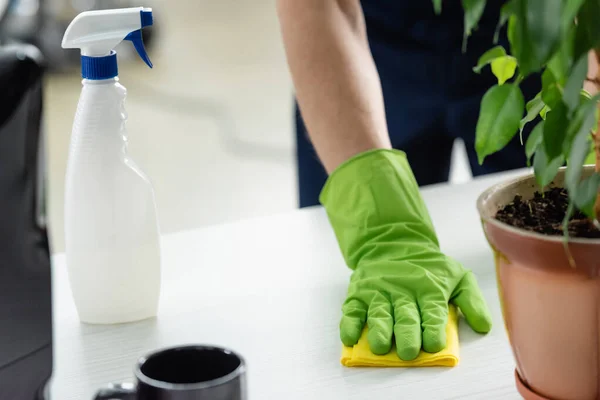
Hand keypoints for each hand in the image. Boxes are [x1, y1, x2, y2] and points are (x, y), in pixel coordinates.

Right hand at [320, 149, 491, 359]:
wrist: (393, 241)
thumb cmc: (428, 266)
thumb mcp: (457, 277)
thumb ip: (471, 301)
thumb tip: (484, 326)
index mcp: (428, 288)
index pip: (431, 311)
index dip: (432, 328)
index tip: (434, 344)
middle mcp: (403, 291)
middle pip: (405, 316)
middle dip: (407, 334)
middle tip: (408, 351)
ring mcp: (379, 292)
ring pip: (379, 314)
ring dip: (379, 330)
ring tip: (380, 346)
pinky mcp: (359, 293)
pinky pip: (352, 310)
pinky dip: (349, 323)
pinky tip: (349, 337)